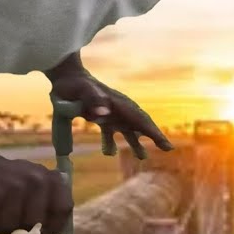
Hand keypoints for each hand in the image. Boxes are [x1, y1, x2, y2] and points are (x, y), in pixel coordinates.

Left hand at [48, 73, 173, 157]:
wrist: (65, 77)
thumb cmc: (76, 84)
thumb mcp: (84, 90)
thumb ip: (94, 99)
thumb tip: (105, 115)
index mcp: (119, 104)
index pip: (142, 121)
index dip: (155, 134)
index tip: (168, 147)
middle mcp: (118, 110)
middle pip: (140, 125)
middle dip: (153, 136)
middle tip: (167, 148)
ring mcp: (109, 114)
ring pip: (126, 131)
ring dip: (134, 143)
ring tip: (142, 157)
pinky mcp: (97, 117)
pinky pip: (109, 133)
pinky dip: (111, 143)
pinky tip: (109, 152)